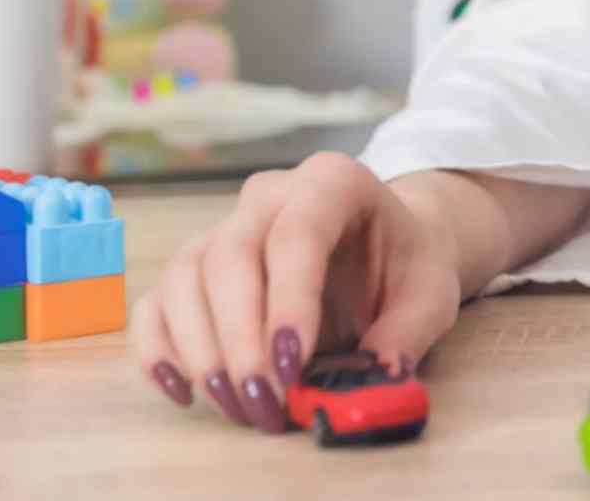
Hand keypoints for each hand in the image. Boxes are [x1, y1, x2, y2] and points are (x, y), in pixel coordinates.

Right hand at [131, 152, 460, 432]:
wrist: (388, 247)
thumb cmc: (406, 264)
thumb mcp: (431, 293)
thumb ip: (408, 333)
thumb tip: (378, 375)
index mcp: (333, 182)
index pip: (297, 234)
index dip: (287, 301)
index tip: (290, 365)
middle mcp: (270, 194)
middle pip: (230, 256)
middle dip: (241, 340)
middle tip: (263, 403)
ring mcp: (225, 225)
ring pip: (185, 277)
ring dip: (202, 351)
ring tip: (239, 406)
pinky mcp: (197, 265)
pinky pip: (158, 300)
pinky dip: (159, 348)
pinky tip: (186, 392)